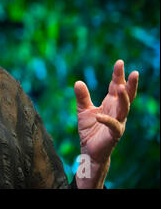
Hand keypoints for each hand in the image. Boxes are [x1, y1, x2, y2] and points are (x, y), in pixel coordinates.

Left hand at [74, 60, 138, 180]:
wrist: (89, 150)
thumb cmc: (90, 130)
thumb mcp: (83, 110)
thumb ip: (82, 97)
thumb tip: (77, 81)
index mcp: (111, 104)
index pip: (116, 86)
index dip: (118, 75)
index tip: (120, 62)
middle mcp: (117, 111)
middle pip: (126, 96)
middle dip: (130, 84)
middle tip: (134, 72)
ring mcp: (118, 122)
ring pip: (124, 109)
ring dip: (123, 99)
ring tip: (120, 87)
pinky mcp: (114, 134)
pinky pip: (112, 126)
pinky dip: (107, 120)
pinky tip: (99, 115)